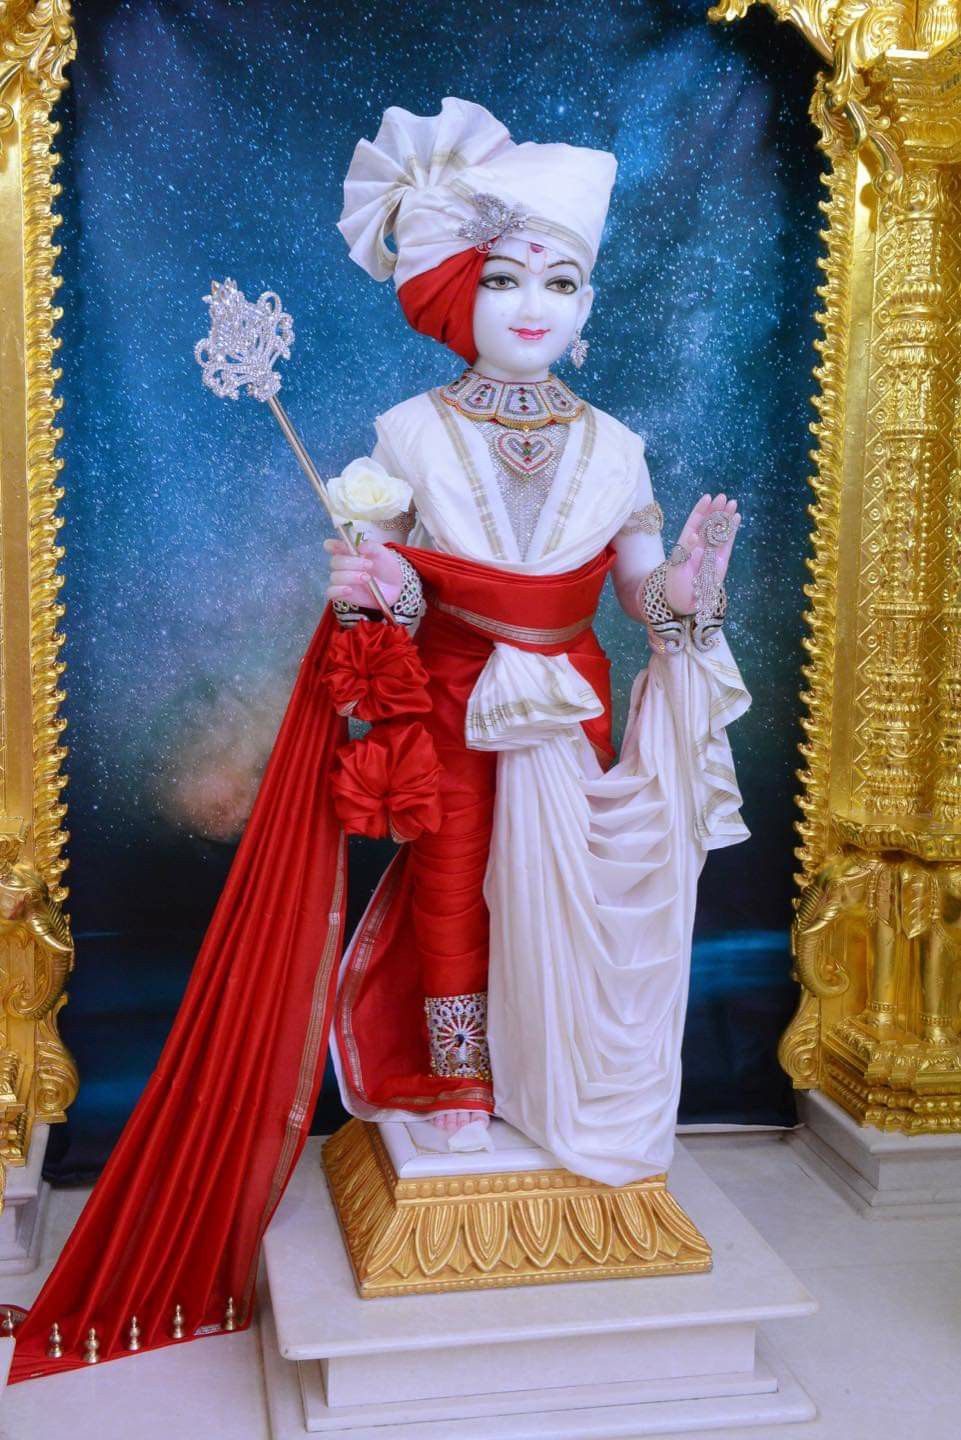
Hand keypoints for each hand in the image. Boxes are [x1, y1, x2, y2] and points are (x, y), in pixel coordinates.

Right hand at [324, 536, 403, 609]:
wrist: (394, 587)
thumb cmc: (385, 568)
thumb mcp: (382, 554)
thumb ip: (372, 547)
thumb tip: (360, 546)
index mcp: (348, 552)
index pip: (332, 546)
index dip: (331, 545)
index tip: (337, 546)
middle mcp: (342, 565)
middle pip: (335, 561)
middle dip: (351, 562)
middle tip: (369, 565)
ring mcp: (341, 580)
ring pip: (335, 577)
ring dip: (350, 576)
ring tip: (367, 578)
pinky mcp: (342, 594)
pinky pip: (331, 593)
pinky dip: (338, 590)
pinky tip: (349, 590)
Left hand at [664, 493, 739, 615]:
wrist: (685, 602)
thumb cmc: (676, 585)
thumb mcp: (676, 566)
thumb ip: (685, 550)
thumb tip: (694, 533)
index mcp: (686, 543)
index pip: (694, 522)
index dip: (700, 510)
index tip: (707, 497)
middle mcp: (699, 545)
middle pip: (709, 523)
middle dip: (715, 509)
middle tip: (723, 497)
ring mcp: (711, 552)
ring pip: (720, 530)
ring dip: (726, 517)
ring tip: (733, 503)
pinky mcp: (721, 560)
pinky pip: (727, 542)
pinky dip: (732, 530)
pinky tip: (736, 518)